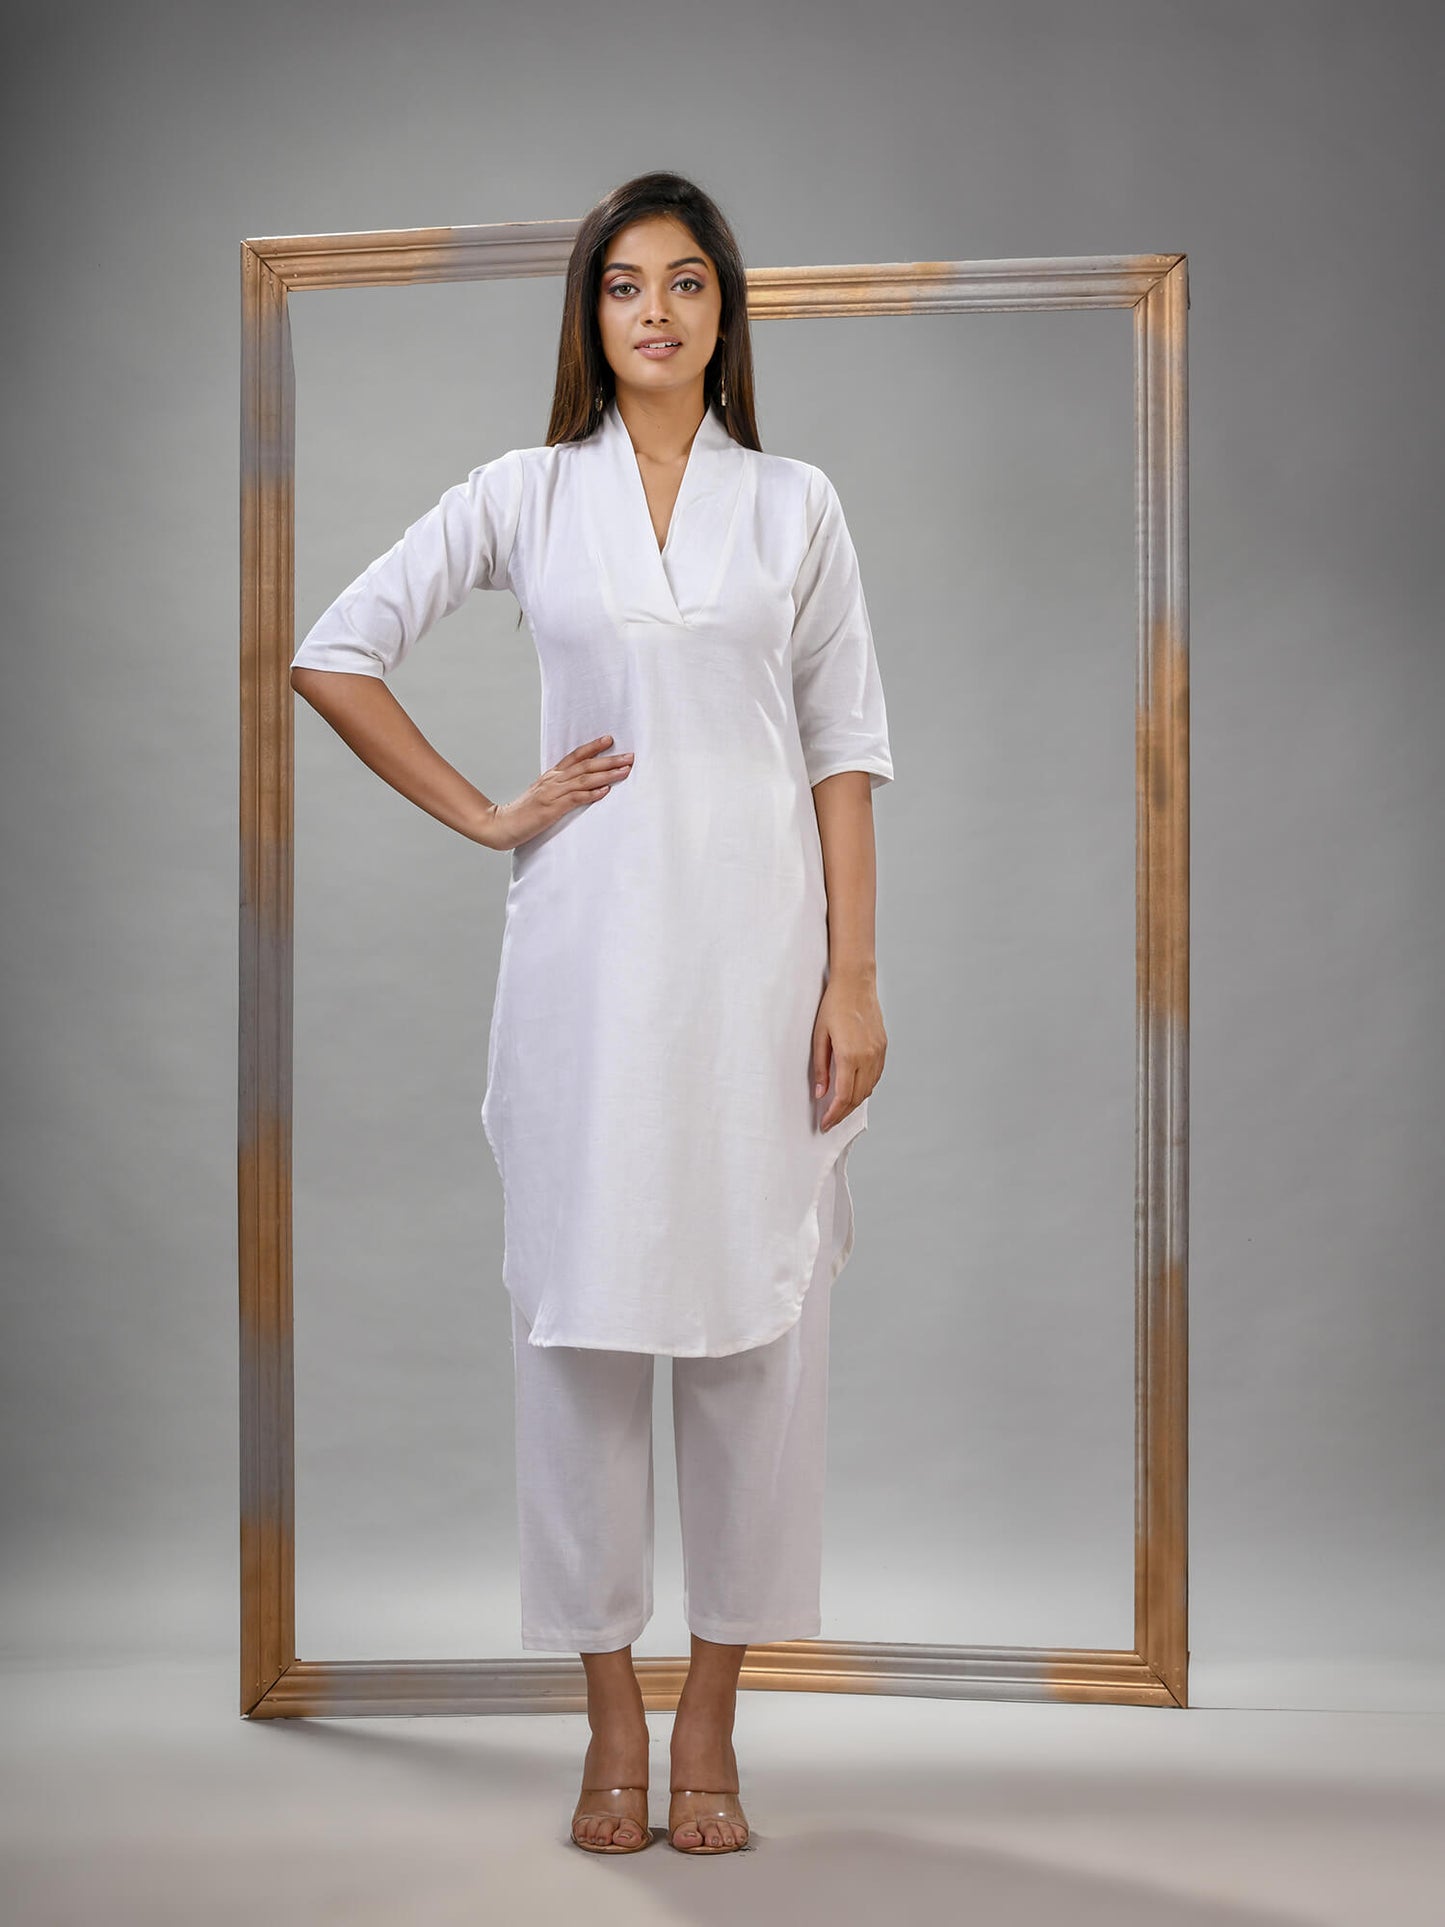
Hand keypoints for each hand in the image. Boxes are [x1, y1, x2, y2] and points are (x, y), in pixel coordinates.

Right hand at [479, 736, 633, 850]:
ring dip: (607, 774)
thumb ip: (559, 789)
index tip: (610, 739)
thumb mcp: (542, 795)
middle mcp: (553, 781)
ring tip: (625, 770)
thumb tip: (580, 787)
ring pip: (584, 779)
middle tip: (630, 756)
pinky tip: (605, 790)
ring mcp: (552, 793)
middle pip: (585, 765)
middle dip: (610, 760)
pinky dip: (591, 793)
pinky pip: (575, 798)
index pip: (575, 756)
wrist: (501, 824)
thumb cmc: (523, 813)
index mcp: (551, 776)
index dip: (593, 747)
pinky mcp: (551, 809)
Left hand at [811, 968, 886, 1130]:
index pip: (843, 1097)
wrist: (856, 983)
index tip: (824, 1124)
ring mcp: (878, 1053)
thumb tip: (820, 1093)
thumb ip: (820, 1068)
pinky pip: (876, 1076)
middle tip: (830, 1121)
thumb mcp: (819, 1037)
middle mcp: (868, 1057)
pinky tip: (854, 1090)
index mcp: (850, 1056)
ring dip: (855, 1102)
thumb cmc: (834, 1005)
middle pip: (857, 1097)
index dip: (834, 1115)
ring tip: (840, 1109)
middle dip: (843, 1113)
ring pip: (869, 1088)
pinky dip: (865, 1088)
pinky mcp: (883, 1047)